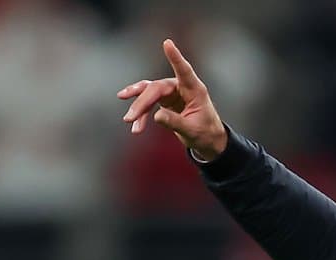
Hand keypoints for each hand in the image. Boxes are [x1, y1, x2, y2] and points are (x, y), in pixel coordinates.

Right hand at [117, 39, 226, 160]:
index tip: (167, 43)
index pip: (184, 70)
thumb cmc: (205, 133)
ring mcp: (172, 92)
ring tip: (128, 119)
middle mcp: (182, 87)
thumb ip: (175, 122)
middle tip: (130, 117)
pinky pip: (148, 103)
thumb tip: (157, 115)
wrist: (207, 140)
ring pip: (149, 93)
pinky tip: (136, 126)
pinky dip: (142, 114)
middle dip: (142, 102)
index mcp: (194, 90)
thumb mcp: (192, 131)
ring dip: (138, 106)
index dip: (175, 57)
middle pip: (157, 88)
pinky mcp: (165, 100)